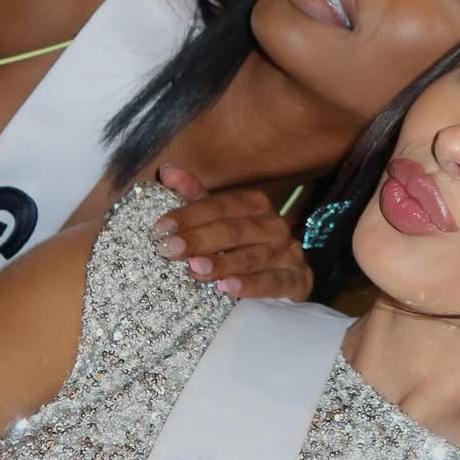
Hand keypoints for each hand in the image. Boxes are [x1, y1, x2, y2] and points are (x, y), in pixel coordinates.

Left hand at [153, 165, 312, 301]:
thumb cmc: (242, 247)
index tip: (160, 228)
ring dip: (223, 263)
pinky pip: (276, 282)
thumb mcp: (218, 221)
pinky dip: (252, 286)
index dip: (190, 215)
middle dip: (199, 240)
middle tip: (168, 250)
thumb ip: (195, 198)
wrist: (283, 280)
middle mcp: (275, 225)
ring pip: (254, 257)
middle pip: (235, 230)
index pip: (221, 206)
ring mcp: (290, 253)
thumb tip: (167, 171)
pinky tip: (228, 289)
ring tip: (195, 270)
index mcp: (255, 205)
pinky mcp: (299, 280)